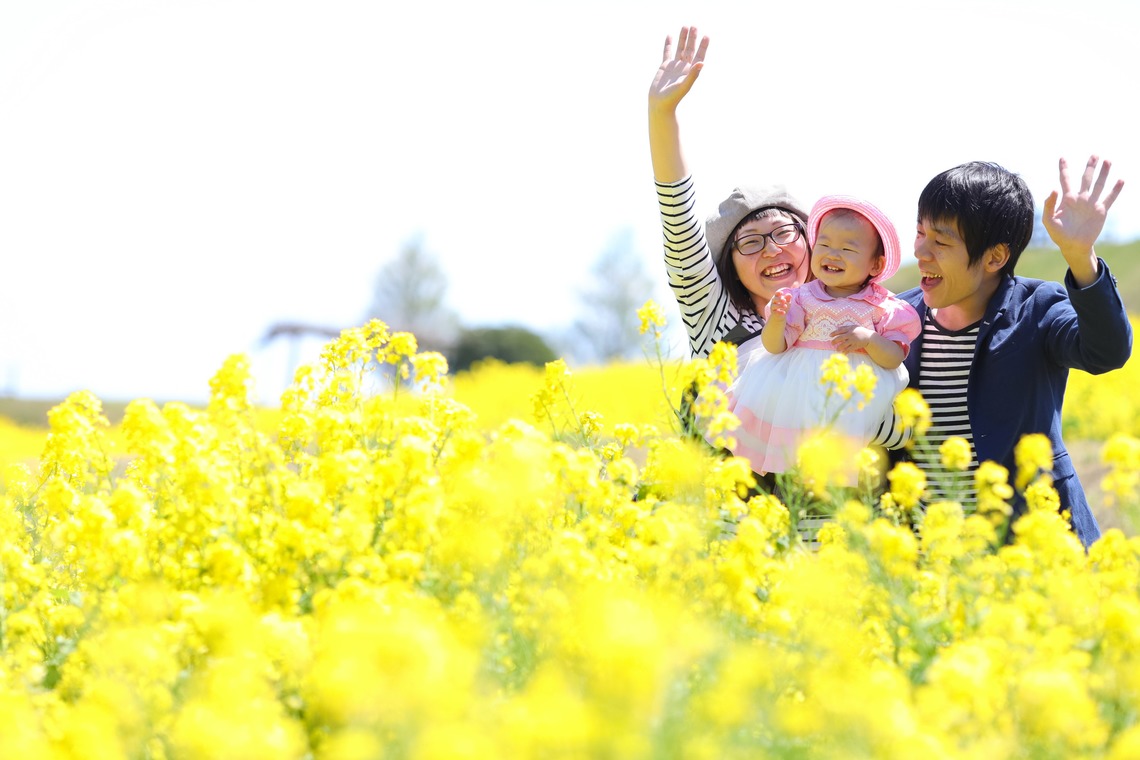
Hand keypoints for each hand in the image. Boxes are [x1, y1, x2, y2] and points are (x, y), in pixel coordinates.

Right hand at [648, 26, 707, 114]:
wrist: (660, 103)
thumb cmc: (673, 98)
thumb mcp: (684, 85)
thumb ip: (693, 74)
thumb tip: (702, 63)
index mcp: (691, 71)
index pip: (699, 56)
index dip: (703, 47)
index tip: (706, 36)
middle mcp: (684, 67)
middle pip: (690, 50)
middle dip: (692, 39)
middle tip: (694, 26)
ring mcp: (674, 66)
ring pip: (680, 49)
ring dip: (682, 39)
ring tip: (685, 26)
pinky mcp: (664, 66)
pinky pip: (667, 52)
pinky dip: (668, 44)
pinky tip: (669, 36)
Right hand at [767, 288, 792, 319]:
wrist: (780, 315)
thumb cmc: (783, 306)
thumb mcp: (787, 302)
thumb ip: (788, 298)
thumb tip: (790, 295)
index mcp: (777, 298)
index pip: (776, 294)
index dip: (778, 293)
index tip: (782, 292)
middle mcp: (773, 302)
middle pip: (774, 299)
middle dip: (779, 299)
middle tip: (784, 300)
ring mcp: (772, 307)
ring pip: (774, 306)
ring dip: (780, 305)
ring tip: (785, 306)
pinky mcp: (773, 313)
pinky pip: (775, 312)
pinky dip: (780, 312)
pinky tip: (784, 312)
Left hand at [830, 323, 873, 352]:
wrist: (869, 337)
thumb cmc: (860, 331)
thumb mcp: (854, 327)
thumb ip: (846, 328)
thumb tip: (837, 328)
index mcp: (850, 329)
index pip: (840, 330)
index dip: (834, 333)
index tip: (830, 335)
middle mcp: (851, 334)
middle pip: (840, 338)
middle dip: (834, 341)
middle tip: (832, 343)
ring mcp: (853, 340)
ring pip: (843, 344)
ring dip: (839, 347)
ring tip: (837, 349)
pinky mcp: (856, 345)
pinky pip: (849, 349)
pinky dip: (845, 352)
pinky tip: (843, 353)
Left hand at [1043, 156, 1123, 281]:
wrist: (1073, 246)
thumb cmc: (1059, 234)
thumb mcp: (1049, 220)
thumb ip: (1049, 205)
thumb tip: (1054, 188)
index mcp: (1067, 199)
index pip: (1065, 179)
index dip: (1064, 168)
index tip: (1062, 157)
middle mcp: (1080, 198)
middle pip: (1086, 178)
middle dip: (1090, 167)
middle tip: (1095, 154)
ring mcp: (1091, 203)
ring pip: (1099, 184)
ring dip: (1103, 173)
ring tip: (1108, 161)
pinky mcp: (1101, 211)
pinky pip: (1109, 198)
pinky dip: (1115, 189)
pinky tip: (1121, 180)